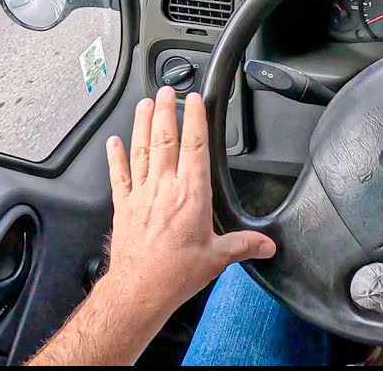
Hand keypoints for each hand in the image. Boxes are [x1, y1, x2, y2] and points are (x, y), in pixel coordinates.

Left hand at [104, 87, 275, 314]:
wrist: (139, 291)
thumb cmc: (175, 274)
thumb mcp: (218, 258)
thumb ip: (244, 245)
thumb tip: (268, 245)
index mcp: (191, 196)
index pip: (194, 147)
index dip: (195, 120)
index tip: (194, 101)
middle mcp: (165, 189)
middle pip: (164, 140)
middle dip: (165, 112)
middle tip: (167, 91)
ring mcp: (141, 195)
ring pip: (141, 150)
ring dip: (142, 124)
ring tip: (145, 104)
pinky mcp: (124, 207)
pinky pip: (119, 175)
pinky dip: (116, 156)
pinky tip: (114, 142)